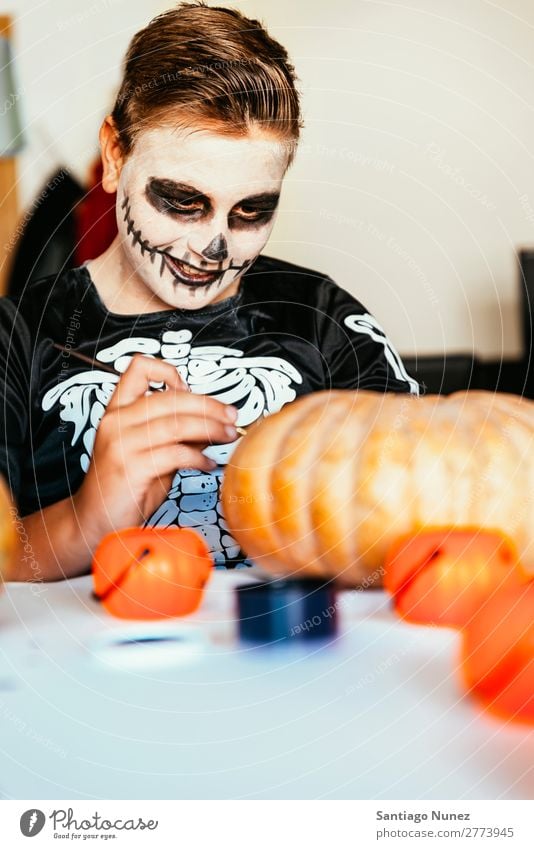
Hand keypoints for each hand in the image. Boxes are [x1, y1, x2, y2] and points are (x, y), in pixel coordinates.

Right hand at [71, 354, 237, 544]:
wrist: (95, 521)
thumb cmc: (124, 487)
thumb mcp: (151, 453)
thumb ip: (176, 435)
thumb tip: (213, 423)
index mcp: (117, 411)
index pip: (138, 369)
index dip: (168, 371)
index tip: (191, 389)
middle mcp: (116, 421)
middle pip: (170, 397)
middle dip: (209, 405)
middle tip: (231, 416)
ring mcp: (121, 444)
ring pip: (176, 424)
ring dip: (210, 429)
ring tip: (227, 436)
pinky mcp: (131, 468)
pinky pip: (175, 454)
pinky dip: (199, 458)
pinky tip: (209, 464)